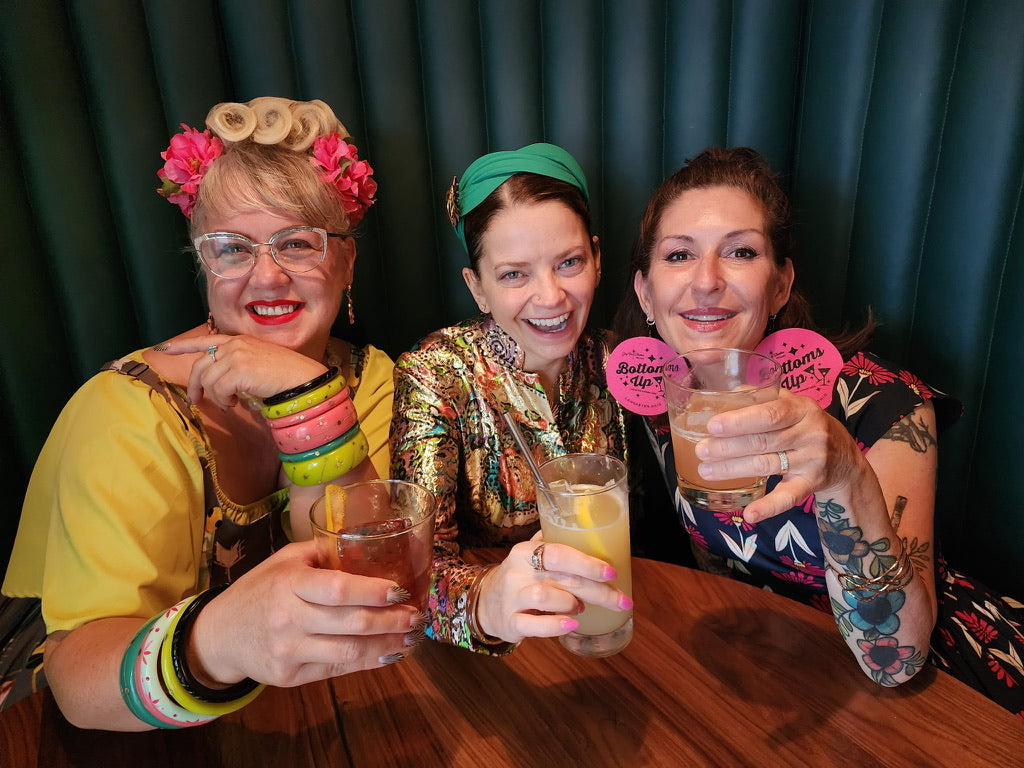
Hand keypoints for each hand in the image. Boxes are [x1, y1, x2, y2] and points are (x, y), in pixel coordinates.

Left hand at [160, 334, 327, 408]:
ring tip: (229, 404)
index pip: (205, 340)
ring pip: (208, 381)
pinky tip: (235, 404)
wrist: (302, 379)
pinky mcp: (238, 370)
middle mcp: (234, 345)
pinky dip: (223, 401)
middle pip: (200, 365)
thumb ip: (237, 365)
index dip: (182, 345)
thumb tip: (219, 382)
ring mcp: (236, 356)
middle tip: (196, 401)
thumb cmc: (285, 375)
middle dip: (194, 385)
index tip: (163, 348)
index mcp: (238, 340)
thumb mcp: (257, 363)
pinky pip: (218, 390)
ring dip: (216, 397)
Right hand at [189, 540, 423, 687]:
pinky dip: (368, 662)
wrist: (219, 636)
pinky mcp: (290, 676)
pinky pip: (337, 669)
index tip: (400, 589)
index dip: (372, 590)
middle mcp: (288, 619)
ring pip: (349, 652)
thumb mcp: (282, 561)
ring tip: (410, 636)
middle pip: (351, 623)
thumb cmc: (258, 591)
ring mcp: (289, 651)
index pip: (337, 588)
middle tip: (416, 615)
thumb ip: (321, 552)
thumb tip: (367, 542)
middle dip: (391, 621)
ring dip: (387, 645)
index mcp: (289, 583)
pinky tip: (388, 653)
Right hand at [474, 533, 632, 642]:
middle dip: (596, 589)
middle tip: (620, 600)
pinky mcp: (510, 622)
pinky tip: (571, 625)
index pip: (559, 552)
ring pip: (544, 596)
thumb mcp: (531, 556)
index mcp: (527, 551)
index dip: (587, 562)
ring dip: (571, 602)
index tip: (612, 571)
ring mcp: (512, 597)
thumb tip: (596, 536)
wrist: (484, 602)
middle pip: (561, 576)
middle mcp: (518, 571)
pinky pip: (533, 624)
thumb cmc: (519, 577)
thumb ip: (556, 544)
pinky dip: (555, 625)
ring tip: (581, 608)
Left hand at [695, 389, 870, 523]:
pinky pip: (789, 497)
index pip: (769, 414)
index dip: (740, 421)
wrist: (846, 458)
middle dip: (728, 447)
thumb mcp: (792, 404)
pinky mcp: (812, 484)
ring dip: (733, 470)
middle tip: (701, 450)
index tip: (713, 426)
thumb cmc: (806, 425)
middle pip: (763, 441)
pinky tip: (749, 513)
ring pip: (767, 465)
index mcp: (802, 409)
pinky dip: (769, 507)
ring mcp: (813, 460)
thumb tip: (723, 395)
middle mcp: (810, 433)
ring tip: (706, 471)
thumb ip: (761, 398)